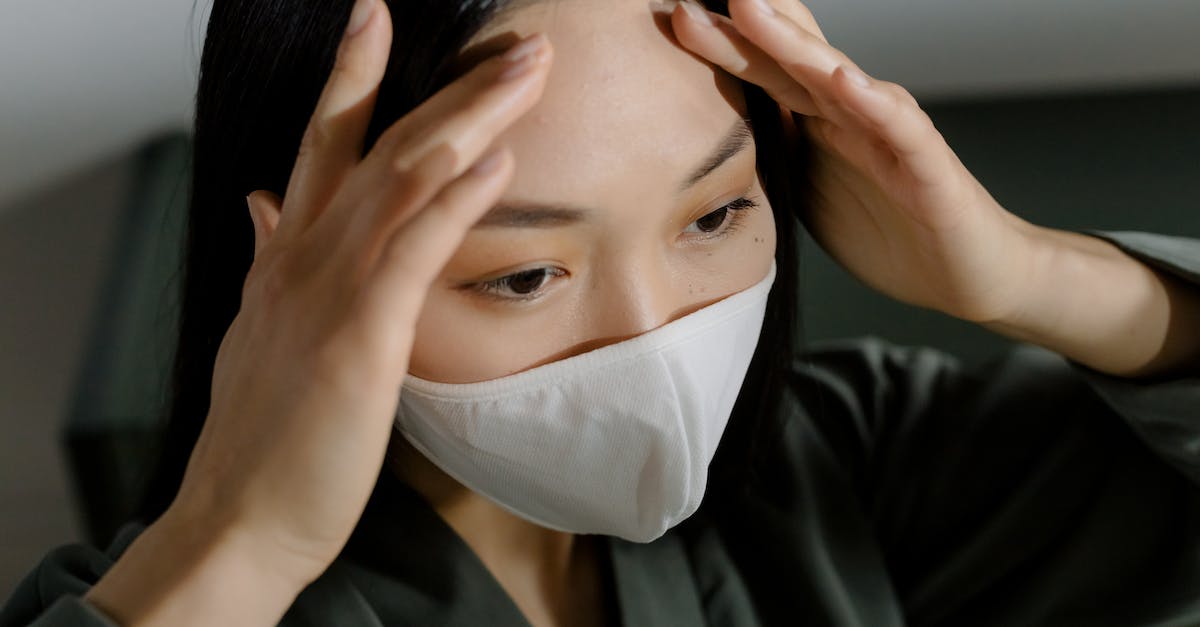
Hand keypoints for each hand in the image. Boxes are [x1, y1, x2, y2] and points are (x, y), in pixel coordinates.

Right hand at [173, 1, 550, 586]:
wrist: (236, 518)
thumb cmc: (263, 434)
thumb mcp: (258, 331)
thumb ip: (269, 261)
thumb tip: (264, 206)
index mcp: (287, 256)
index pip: (324, 142)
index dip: (352, 75)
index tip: (378, 18)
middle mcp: (303, 257)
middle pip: (381, 140)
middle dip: (455, 85)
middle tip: (518, 43)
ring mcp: (327, 291)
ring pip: (403, 175)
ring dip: (472, 116)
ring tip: (527, 71)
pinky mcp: (357, 339)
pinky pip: (410, 251)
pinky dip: (454, 200)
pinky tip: (495, 161)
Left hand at [669, 0, 1040, 321]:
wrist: (967, 275)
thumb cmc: (889, 229)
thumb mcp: (807, 194)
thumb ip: (771, 157)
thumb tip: (710, 147)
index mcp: (819, 122)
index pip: (762, 72)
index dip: (718, 45)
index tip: (669, 20)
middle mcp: (851, 114)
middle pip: (789, 59)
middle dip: (741, 25)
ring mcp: (888, 134)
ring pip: (836, 78)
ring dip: (793, 43)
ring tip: (751, 9)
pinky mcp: (926, 167)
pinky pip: (899, 128)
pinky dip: (871, 102)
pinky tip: (842, 80)